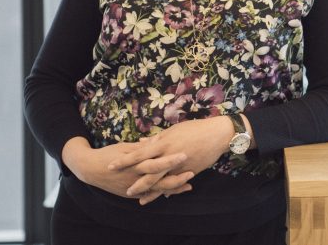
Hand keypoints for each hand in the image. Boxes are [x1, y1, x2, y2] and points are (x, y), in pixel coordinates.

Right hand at [61, 137, 193, 201]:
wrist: (90, 169)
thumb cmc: (109, 154)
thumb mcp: (125, 147)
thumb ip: (144, 146)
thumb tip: (159, 138)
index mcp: (134, 162)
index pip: (155, 161)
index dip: (170, 159)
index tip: (185, 154)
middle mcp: (135, 176)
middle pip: (159, 178)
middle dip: (176, 176)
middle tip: (192, 172)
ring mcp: (133, 187)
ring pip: (157, 189)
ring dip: (174, 188)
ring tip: (189, 185)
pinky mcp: (131, 194)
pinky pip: (150, 195)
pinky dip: (163, 194)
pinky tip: (175, 192)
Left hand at [107, 117, 232, 199]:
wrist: (216, 135)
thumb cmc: (195, 128)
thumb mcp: (173, 131)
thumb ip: (157, 139)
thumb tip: (142, 143)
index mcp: (163, 143)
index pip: (139, 154)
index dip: (124, 161)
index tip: (111, 165)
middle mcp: (168, 156)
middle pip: (146, 171)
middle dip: (134, 180)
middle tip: (123, 187)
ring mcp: (178, 166)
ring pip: (159, 181)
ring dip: (148, 190)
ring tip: (137, 198)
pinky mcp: (188, 172)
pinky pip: (173, 184)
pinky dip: (165, 191)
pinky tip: (159, 196)